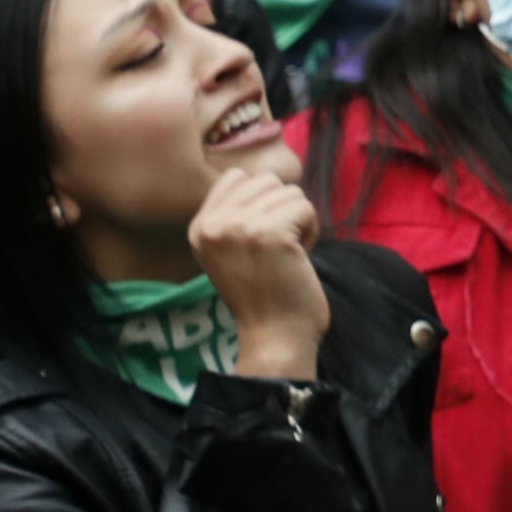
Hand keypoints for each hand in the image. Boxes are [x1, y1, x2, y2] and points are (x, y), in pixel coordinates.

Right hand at [189, 166, 327, 377]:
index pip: (236, 177)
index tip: (263, 236)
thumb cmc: (264, 293)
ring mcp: (238, 227)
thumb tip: (270, 180)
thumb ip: (237, 214)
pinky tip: (300, 256)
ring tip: (288, 253)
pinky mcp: (268, 233)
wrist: (274, 335)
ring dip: (299, 221)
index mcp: (199, 226)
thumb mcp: (231, 250)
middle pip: (267, 180)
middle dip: (283, 209)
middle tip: (280, 247)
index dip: (263, 200)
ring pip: (289, 192)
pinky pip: (305, 207)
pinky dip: (312, 231)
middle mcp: (212, 224)